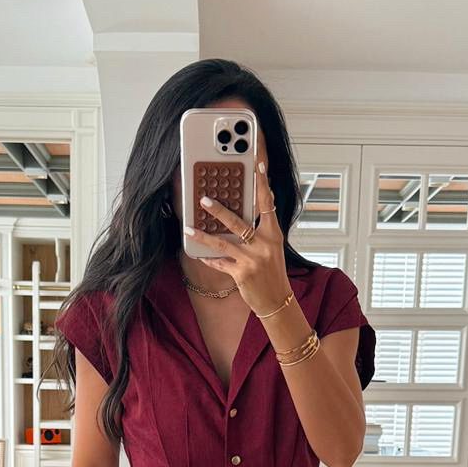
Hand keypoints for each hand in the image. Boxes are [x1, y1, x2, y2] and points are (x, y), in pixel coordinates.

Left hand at [184, 159, 289, 314]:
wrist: (277, 301)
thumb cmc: (273, 272)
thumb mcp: (272, 248)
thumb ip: (261, 229)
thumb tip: (249, 209)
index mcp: (273, 234)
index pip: (267, 204)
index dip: (263, 184)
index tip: (258, 165)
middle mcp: (263, 245)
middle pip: (238, 222)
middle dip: (218, 211)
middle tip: (203, 199)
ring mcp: (251, 260)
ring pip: (223, 243)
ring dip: (204, 235)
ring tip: (189, 228)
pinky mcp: (241, 274)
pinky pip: (220, 263)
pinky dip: (209, 259)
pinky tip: (199, 255)